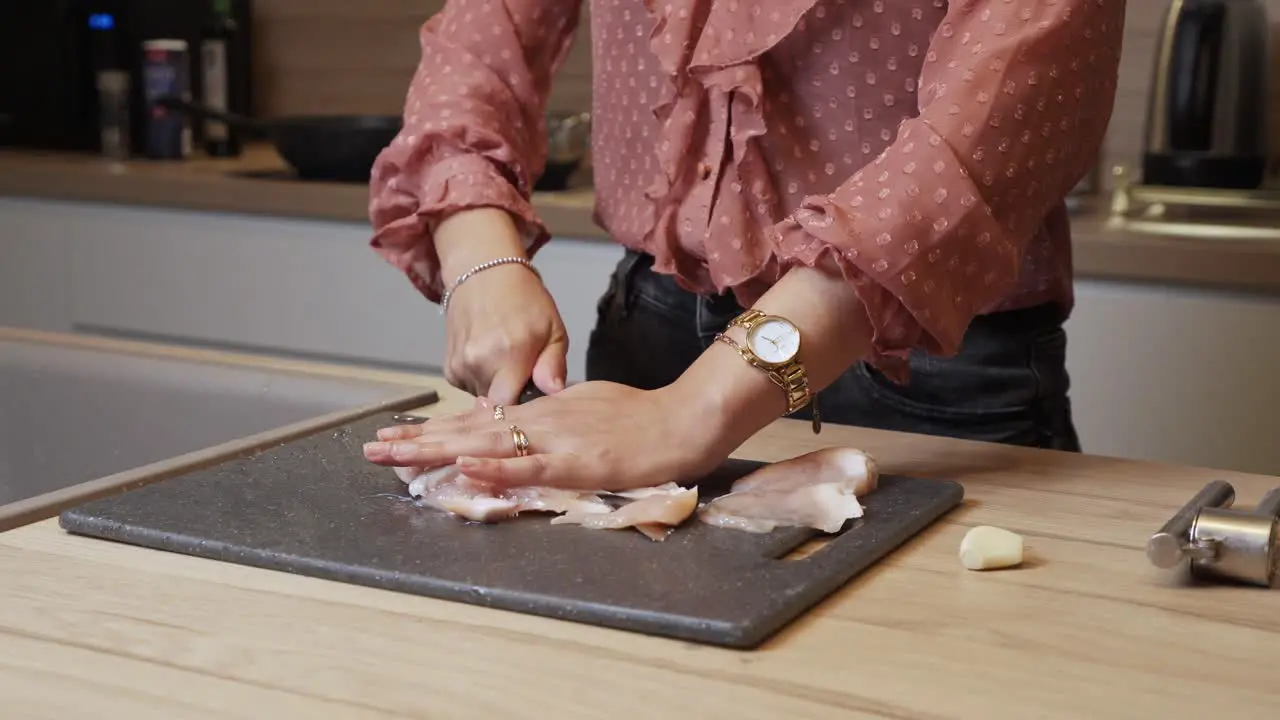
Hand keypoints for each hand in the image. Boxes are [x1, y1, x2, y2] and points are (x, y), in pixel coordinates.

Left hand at [362, 381, 728, 491]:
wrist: (683, 420)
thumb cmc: (641, 418)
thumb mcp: (587, 409)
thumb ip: (555, 420)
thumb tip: (527, 427)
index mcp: (540, 413)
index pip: (477, 421)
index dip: (434, 429)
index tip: (397, 435)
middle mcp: (538, 422)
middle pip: (467, 430)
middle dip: (417, 440)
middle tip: (372, 448)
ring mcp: (555, 440)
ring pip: (485, 445)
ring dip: (437, 451)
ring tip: (395, 455)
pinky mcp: (577, 461)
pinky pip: (528, 465)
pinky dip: (495, 467)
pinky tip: (464, 466)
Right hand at [434, 208, 568, 404]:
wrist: (483, 275)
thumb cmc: (525, 301)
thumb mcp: (553, 329)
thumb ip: (554, 365)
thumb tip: (554, 393)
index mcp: (510, 354)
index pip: (510, 408)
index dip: (524, 411)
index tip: (535, 402)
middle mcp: (479, 363)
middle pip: (499, 407)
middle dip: (514, 399)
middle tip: (526, 377)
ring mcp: (461, 366)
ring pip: (484, 399)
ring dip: (498, 389)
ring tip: (507, 363)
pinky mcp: (449, 369)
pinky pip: (470, 389)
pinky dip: (482, 381)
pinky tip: (490, 359)